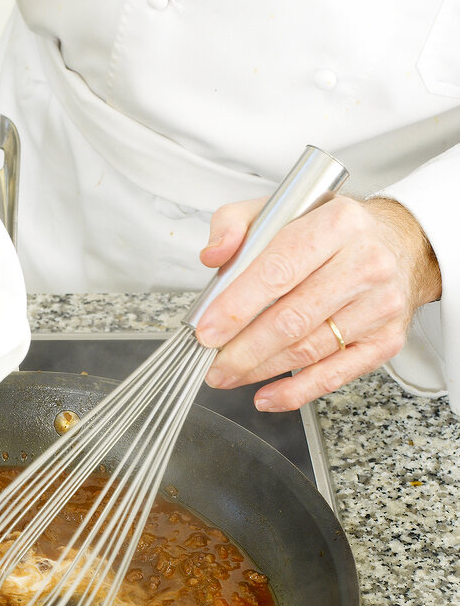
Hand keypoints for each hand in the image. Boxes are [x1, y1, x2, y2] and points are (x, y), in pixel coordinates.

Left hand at [195, 194, 441, 410]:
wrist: (398, 243)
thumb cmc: (329, 232)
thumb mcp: (280, 209)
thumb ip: (235, 224)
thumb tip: (214, 255)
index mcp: (337, 223)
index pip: (278, 271)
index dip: (237, 307)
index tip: (207, 331)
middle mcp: (366, 263)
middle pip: (291, 319)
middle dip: (242, 350)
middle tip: (212, 364)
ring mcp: (380, 305)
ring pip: (307, 349)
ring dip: (260, 370)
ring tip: (229, 374)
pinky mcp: (385, 340)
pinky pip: (334, 375)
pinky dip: (295, 392)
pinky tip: (266, 396)